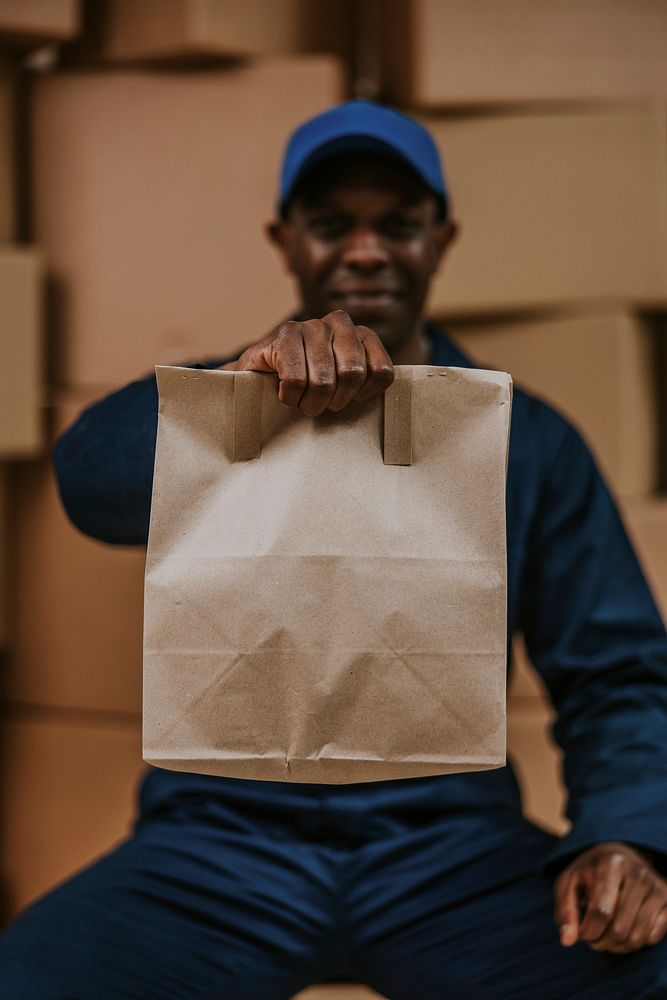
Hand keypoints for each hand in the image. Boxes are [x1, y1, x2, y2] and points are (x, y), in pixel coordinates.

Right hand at [219, 310, 393, 416]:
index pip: (382, 371)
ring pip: (324, 380)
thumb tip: (392, 410)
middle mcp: (339, 323)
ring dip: (311, 403)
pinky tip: (285, 393)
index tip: (350, 402)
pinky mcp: (284, 335)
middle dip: (336, 401)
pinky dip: (291, 397)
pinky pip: (296, 379)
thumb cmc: (309, 388)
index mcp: (362, 334)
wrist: (258, 380)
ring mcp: (310, 325)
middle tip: (322, 407)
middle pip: (353, 374)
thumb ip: (367, 387)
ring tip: (303, 404)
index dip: (365, 396)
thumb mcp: (344, 386)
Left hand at [555, 842, 666, 952]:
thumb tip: (567, 941)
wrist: (619, 853)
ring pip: (637, 937)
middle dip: (601, 942)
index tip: (581, 933)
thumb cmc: (590, 871)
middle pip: (619, 928)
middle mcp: (637, 873)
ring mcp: (655, 887)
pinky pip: (653, 937)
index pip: (601, 911)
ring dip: (617, 947)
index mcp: (611, 863)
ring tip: (604, 938)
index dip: (588, 931)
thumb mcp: (569, 882)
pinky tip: (623, 932)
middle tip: (592, 939)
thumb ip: (565, 910)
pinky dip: (635, 944)